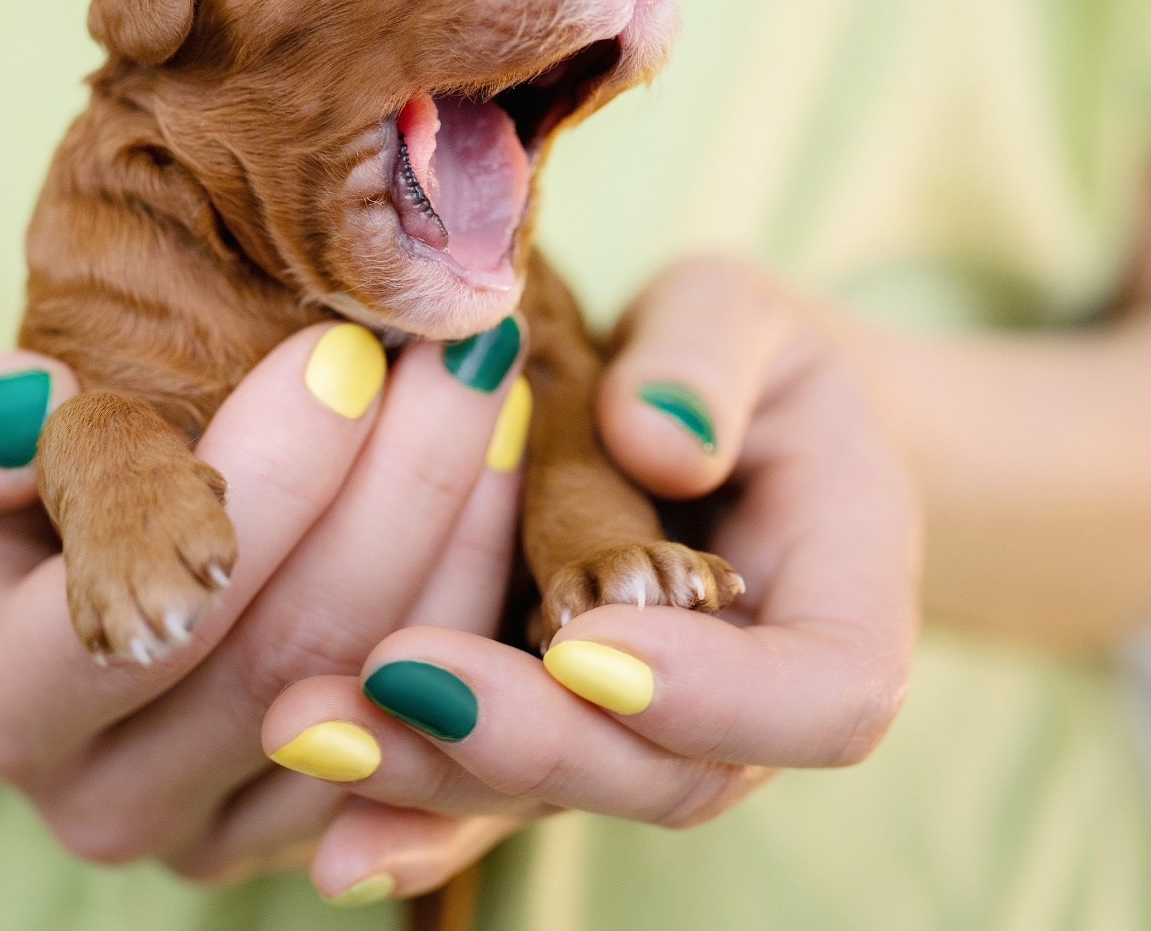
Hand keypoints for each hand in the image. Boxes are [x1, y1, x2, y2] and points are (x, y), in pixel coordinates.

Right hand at [0, 317, 532, 882]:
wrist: (14, 591)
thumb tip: (32, 404)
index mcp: (7, 705)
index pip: (159, 601)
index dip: (267, 478)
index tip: (343, 350)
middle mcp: (114, 800)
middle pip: (294, 655)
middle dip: (399, 490)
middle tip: (459, 352)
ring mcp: (226, 830)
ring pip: (385, 696)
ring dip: (460, 533)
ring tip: (495, 394)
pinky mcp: (318, 824)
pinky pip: (436, 729)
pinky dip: (480, 604)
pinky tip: (506, 485)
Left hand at [262, 258, 919, 899]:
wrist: (715, 420)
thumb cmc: (739, 357)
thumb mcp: (740, 315)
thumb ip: (711, 359)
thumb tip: (654, 438)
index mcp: (842, 608)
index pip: (824, 697)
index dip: (717, 694)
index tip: (591, 640)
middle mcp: (747, 711)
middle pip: (669, 776)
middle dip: (532, 739)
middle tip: (403, 676)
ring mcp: (643, 742)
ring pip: (559, 798)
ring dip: (432, 775)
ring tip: (308, 722)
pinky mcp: (550, 739)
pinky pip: (488, 795)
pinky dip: (407, 814)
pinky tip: (322, 834)